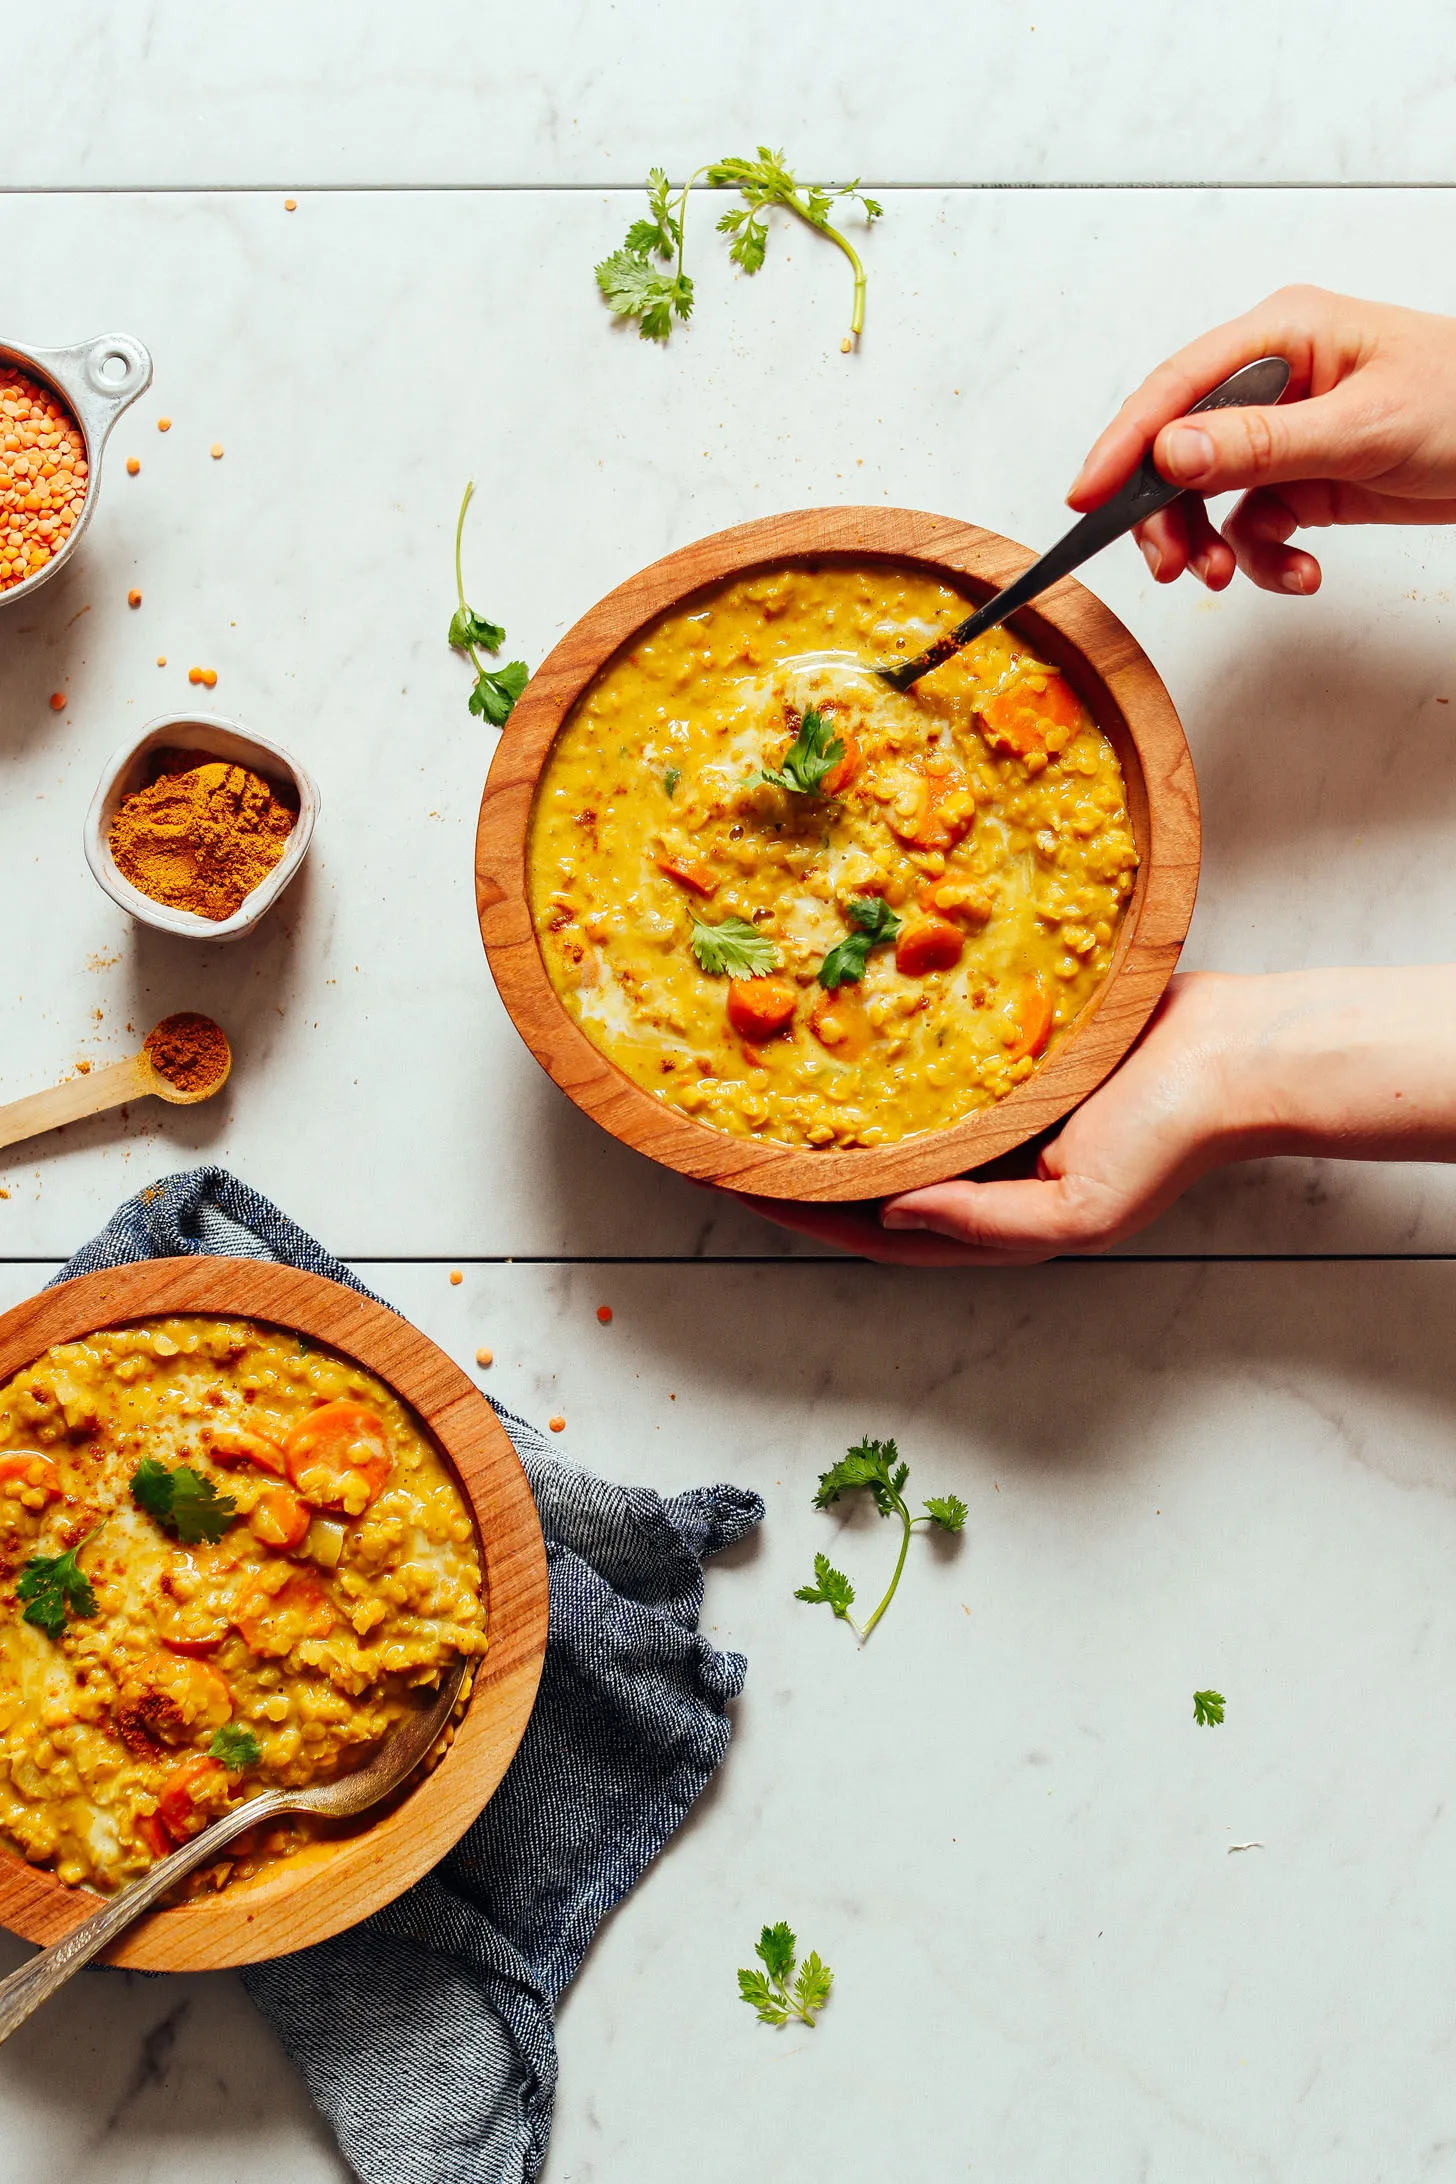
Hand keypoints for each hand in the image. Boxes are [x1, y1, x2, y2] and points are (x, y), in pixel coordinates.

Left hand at [735, 967, 1455, 1264]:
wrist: (1235, 1051)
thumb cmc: (1171, 1136)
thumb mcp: (1082, 1206)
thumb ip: (985, 1222)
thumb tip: (890, 1213)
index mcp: (985, 1223)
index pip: (859, 1227)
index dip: (786, 1210)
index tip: (715, 1180)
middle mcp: (974, 1178)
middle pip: (855, 1180)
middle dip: (783, 1163)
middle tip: (706, 1126)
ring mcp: (986, 1124)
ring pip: (879, 1125)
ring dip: (818, 1110)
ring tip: (746, 1079)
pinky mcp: (1001, 1068)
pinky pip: (917, 1070)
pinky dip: (869, 1060)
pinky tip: (828, 1024)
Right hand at [1067, 286, 1455, 595]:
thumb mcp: (1363, 427)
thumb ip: (1262, 443)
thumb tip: (1172, 451)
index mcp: (1283, 336)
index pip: (1177, 387)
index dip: (1125, 444)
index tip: (1087, 498)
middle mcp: (1274, 381)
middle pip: (1179, 449)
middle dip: (1170, 514)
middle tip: (1172, 566)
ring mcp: (1285, 432)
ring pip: (1209, 497)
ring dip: (1213, 546)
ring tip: (1231, 579)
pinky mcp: (1303, 478)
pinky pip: (1254, 527)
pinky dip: (1267, 561)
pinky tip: (1301, 573)